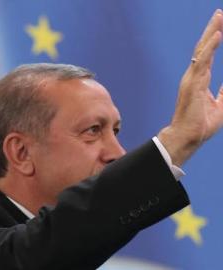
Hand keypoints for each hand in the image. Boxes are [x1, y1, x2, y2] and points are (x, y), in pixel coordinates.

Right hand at [158, 9, 222, 165]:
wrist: (189, 137)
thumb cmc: (201, 125)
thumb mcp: (221, 106)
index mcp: (199, 80)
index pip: (208, 55)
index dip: (214, 40)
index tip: (221, 26)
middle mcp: (194, 76)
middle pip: (204, 47)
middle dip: (212, 29)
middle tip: (219, 12)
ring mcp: (192, 79)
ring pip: (202, 50)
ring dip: (212, 32)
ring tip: (220, 16)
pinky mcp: (193, 83)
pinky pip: (203, 61)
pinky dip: (210, 47)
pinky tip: (218, 34)